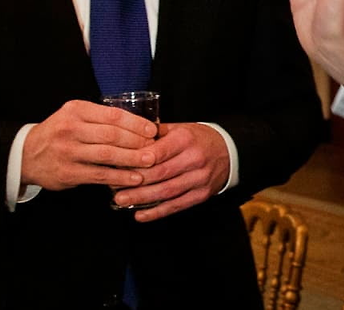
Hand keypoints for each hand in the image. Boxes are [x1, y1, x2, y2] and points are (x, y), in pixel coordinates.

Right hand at [20, 100, 157, 190]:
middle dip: (137, 141)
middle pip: (112, 134)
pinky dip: (119, 176)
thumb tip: (139, 126)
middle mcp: (71, 128)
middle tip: (155, 148)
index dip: (136, 123)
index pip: (113, 115)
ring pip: (107, 154)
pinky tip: (134, 179)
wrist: (26, 154)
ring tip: (150, 162)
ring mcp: (68, 151)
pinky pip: (99, 174)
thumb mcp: (74, 116)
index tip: (152, 130)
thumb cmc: (59, 133)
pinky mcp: (68, 172)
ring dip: (132, 159)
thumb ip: (100, 119)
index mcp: (76, 110)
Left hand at [115, 123, 229, 221]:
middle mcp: (194, 159)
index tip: (118, 166)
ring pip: (167, 192)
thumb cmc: (198, 139)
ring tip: (121, 201)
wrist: (229, 151)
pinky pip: (176, 205)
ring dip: (142, 198)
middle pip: (160, 174)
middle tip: (114, 188)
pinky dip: (157, 212)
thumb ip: (155, 133)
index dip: (138, 161)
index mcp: (185, 139)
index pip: (158, 152)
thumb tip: (128, 137)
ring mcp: (199, 179)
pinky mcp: (201, 195)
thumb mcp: (180, 128)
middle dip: (135, 182)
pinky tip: (140, 215)